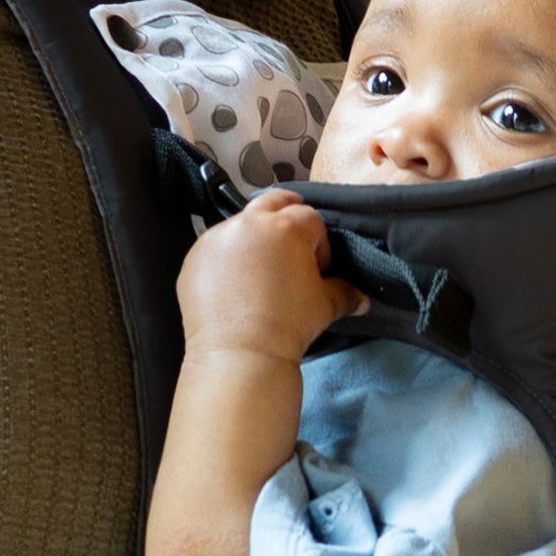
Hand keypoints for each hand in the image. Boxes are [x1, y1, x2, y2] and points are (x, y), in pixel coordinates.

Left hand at [176, 189, 365, 363]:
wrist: (239, 353)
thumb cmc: (287, 325)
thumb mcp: (324, 306)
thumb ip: (345, 293)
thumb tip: (361, 298)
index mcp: (288, 227)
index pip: (311, 219)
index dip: (319, 243)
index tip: (317, 269)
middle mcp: (251, 223)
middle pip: (274, 201)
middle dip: (286, 217)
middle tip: (290, 247)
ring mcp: (218, 238)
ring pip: (241, 224)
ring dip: (253, 239)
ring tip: (257, 274)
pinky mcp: (195, 257)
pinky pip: (215, 248)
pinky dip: (225, 259)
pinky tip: (232, 287)